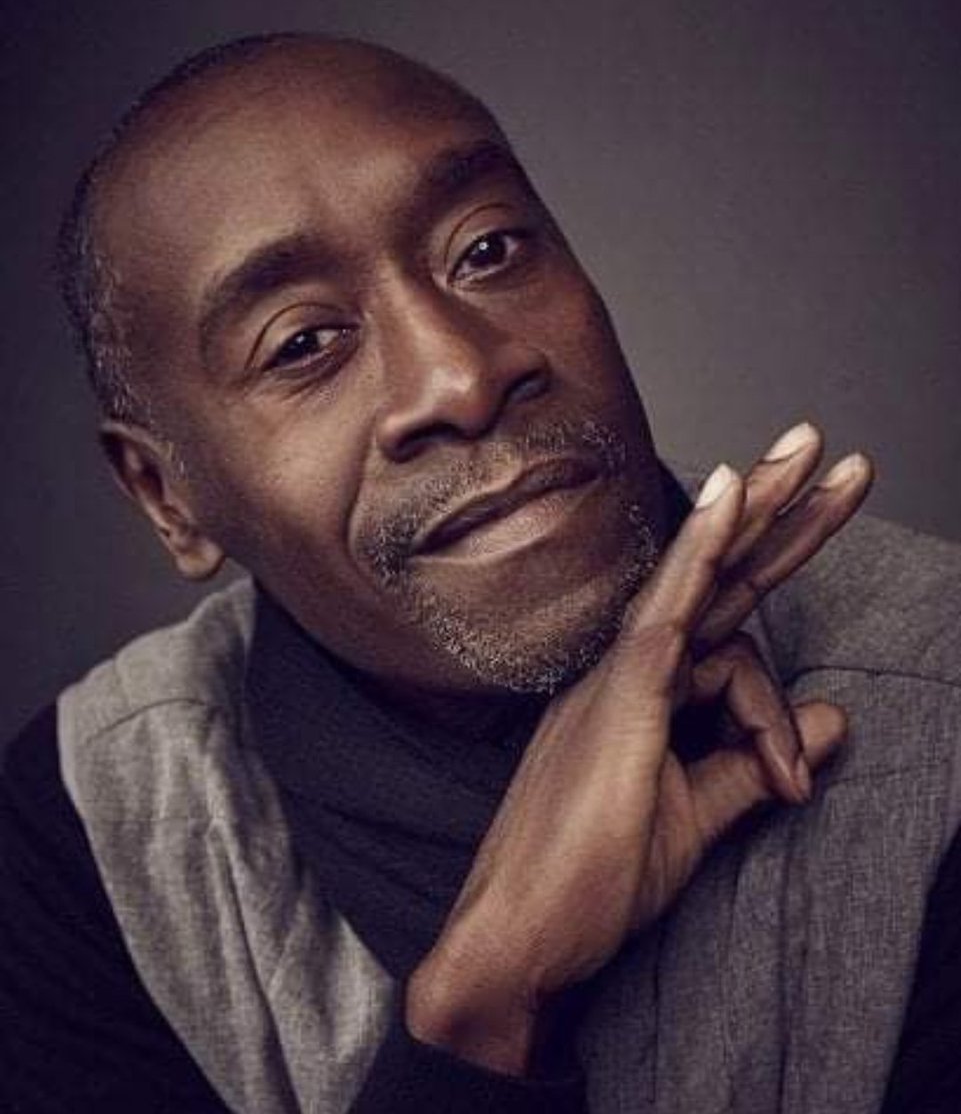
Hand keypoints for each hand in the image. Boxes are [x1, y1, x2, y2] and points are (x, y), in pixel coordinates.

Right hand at [407, 423, 872, 1072]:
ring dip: (772, 520)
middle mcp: (627, 670)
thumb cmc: (589, 883)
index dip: (774, 569)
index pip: (725, 619)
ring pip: (709, 585)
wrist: (516, 942)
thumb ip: (757, 762)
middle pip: (717, 577)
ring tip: (831, 463)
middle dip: (775, 511)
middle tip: (824, 446)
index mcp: (641, 691)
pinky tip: (734, 494)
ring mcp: (618, 679)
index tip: (821, 517)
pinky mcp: (618, 701)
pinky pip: (670, 613)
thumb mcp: (694, 818)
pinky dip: (702, 550)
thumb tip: (834, 721)